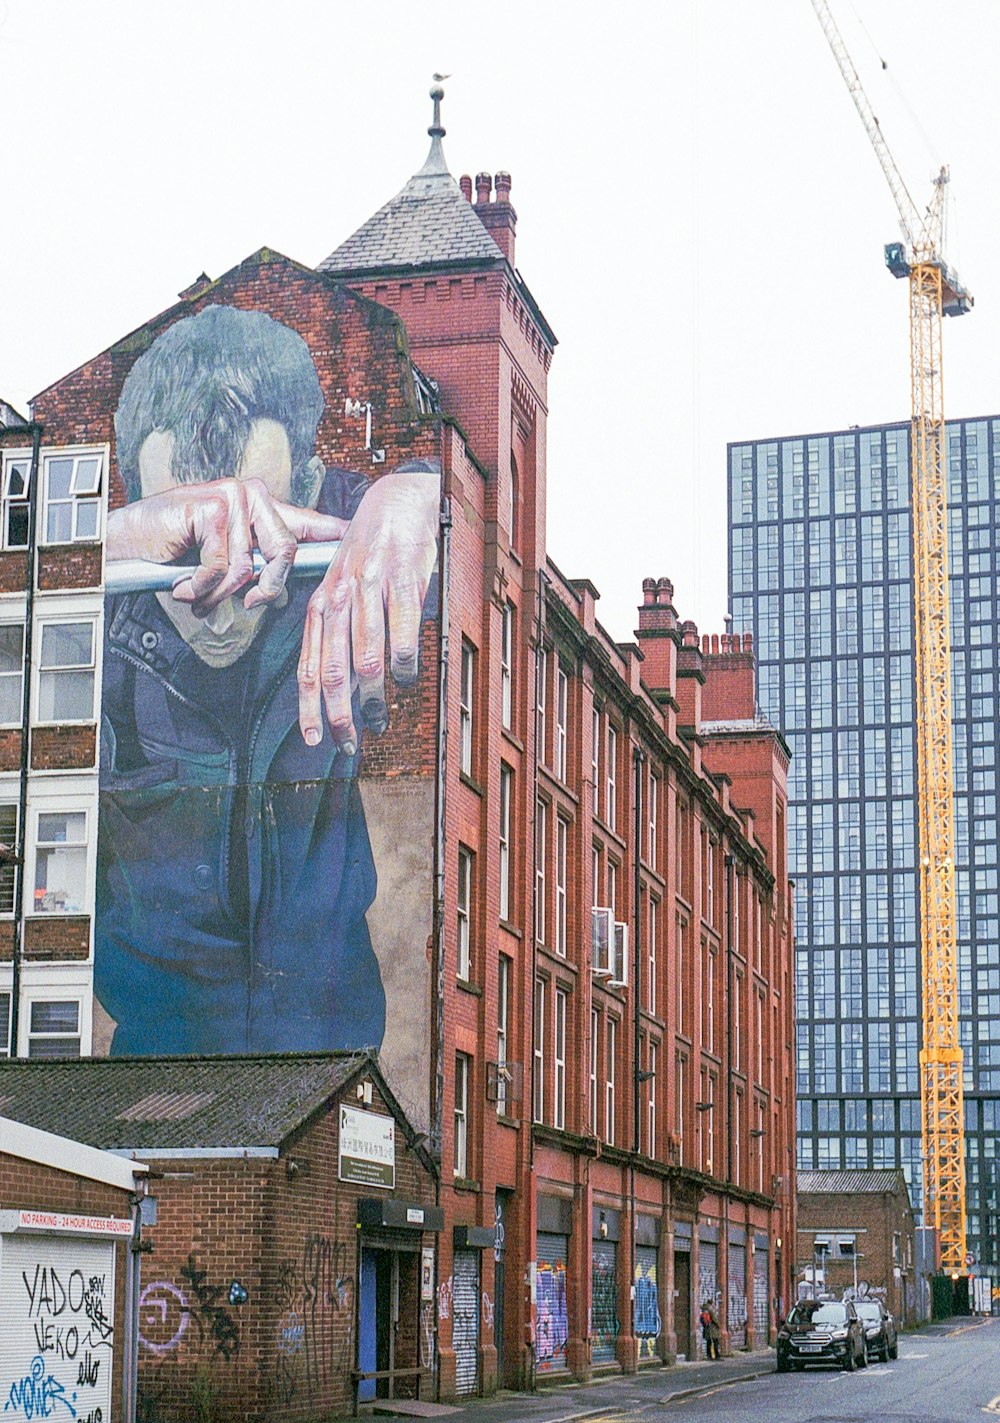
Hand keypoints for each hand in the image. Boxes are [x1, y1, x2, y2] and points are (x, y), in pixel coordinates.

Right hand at [106, 478, 347, 613]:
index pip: (305, 522)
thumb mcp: (222, 568)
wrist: (122, 548)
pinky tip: (182, 585)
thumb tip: (281, 594)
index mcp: (260, 510)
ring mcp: (232, 496)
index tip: (357, 536)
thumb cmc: (171, 558)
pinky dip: (202, 586)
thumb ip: (254, 572)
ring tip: (196, 595)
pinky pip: (224, 566)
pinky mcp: (212, 505)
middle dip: (267, 590)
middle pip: (286, 553)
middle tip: (248, 605)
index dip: (333, 533)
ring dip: (220, 594)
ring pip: (250, 566)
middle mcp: (252, 496)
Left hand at [297, 467, 438, 750]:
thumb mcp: (342, 586)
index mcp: (321, 604)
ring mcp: (371, 590)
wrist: (398, 500)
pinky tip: (407, 680)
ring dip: (373, 698)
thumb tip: (338, 682)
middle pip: (331, 671)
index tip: (314, 740)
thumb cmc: (370, 550)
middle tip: (348, 744)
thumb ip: (337, 629)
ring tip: (380, 720)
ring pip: (366, 659)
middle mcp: (339, 599)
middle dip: (338, 716)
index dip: (309, 708)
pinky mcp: (403, 582)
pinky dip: (405, 667)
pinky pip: (404, 636)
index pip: (306, 666)